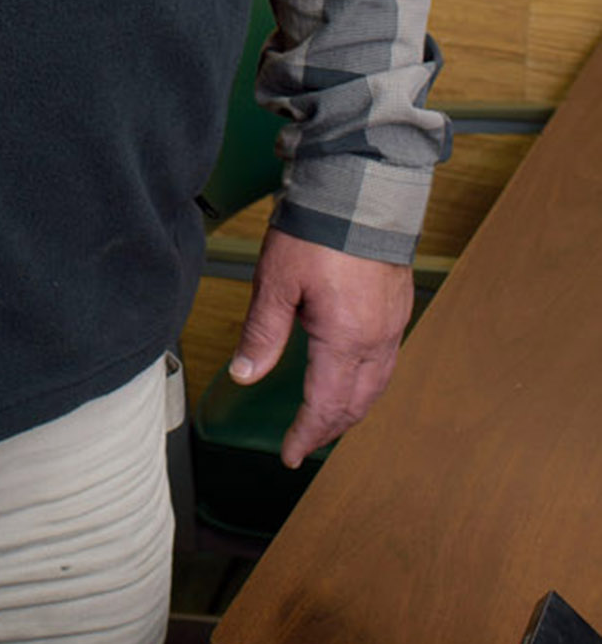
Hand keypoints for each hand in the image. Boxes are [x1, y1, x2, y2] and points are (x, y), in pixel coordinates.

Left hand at [229, 227, 413, 468]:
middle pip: (356, 403)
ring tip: (328, 420)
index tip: (290, 454)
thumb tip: (245, 374)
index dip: (306, 434)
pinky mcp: (398, 305)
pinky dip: (368, 382)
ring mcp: (393, 323)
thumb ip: (263, 333)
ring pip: (377, 385)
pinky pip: (387, 360)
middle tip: (305, 442)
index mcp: (345, 339)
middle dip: (329, 428)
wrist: (360, 189)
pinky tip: (353, 377)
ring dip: (351, 409)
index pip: (326, 406)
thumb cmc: (317, 231)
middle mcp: (377, 339)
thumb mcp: (276, 282)